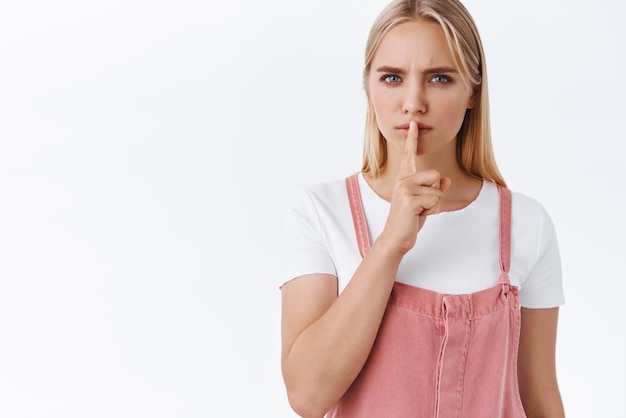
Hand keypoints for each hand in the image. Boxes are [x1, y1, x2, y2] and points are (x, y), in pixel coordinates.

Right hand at [379, 121, 450, 254]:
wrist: (397, 237)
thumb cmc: (410, 219)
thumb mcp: (425, 202)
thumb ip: (435, 189)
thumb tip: (446, 181)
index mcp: (405, 177)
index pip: (410, 155)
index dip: (413, 139)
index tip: (414, 124)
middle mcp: (403, 179)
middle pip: (436, 175)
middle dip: (436, 193)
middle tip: (421, 206)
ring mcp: (405, 188)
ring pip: (438, 189)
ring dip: (434, 204)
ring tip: (419, 211)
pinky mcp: (410, 199)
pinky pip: (435, 199)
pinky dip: (432, 210)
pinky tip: (418, 215)